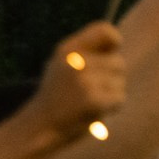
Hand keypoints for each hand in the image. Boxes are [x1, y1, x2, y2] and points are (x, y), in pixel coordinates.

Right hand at [29, 21, 126, 140]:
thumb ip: (87, 52)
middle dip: (112, 78)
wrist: (38, 127)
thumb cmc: (57, 96)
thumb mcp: (64, 66)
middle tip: (90, 91)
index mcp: (67, 49)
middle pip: (118, 62)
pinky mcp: (93, 99)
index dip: (114, 42)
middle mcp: (75, 61)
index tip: (110, 54)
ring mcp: (84, 80)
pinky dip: (111, 107)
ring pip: (120, 81)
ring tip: (87, 101)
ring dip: (111, 94)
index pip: (105, 30)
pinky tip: (92, 111)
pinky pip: (119, 98)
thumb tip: (117, 40)